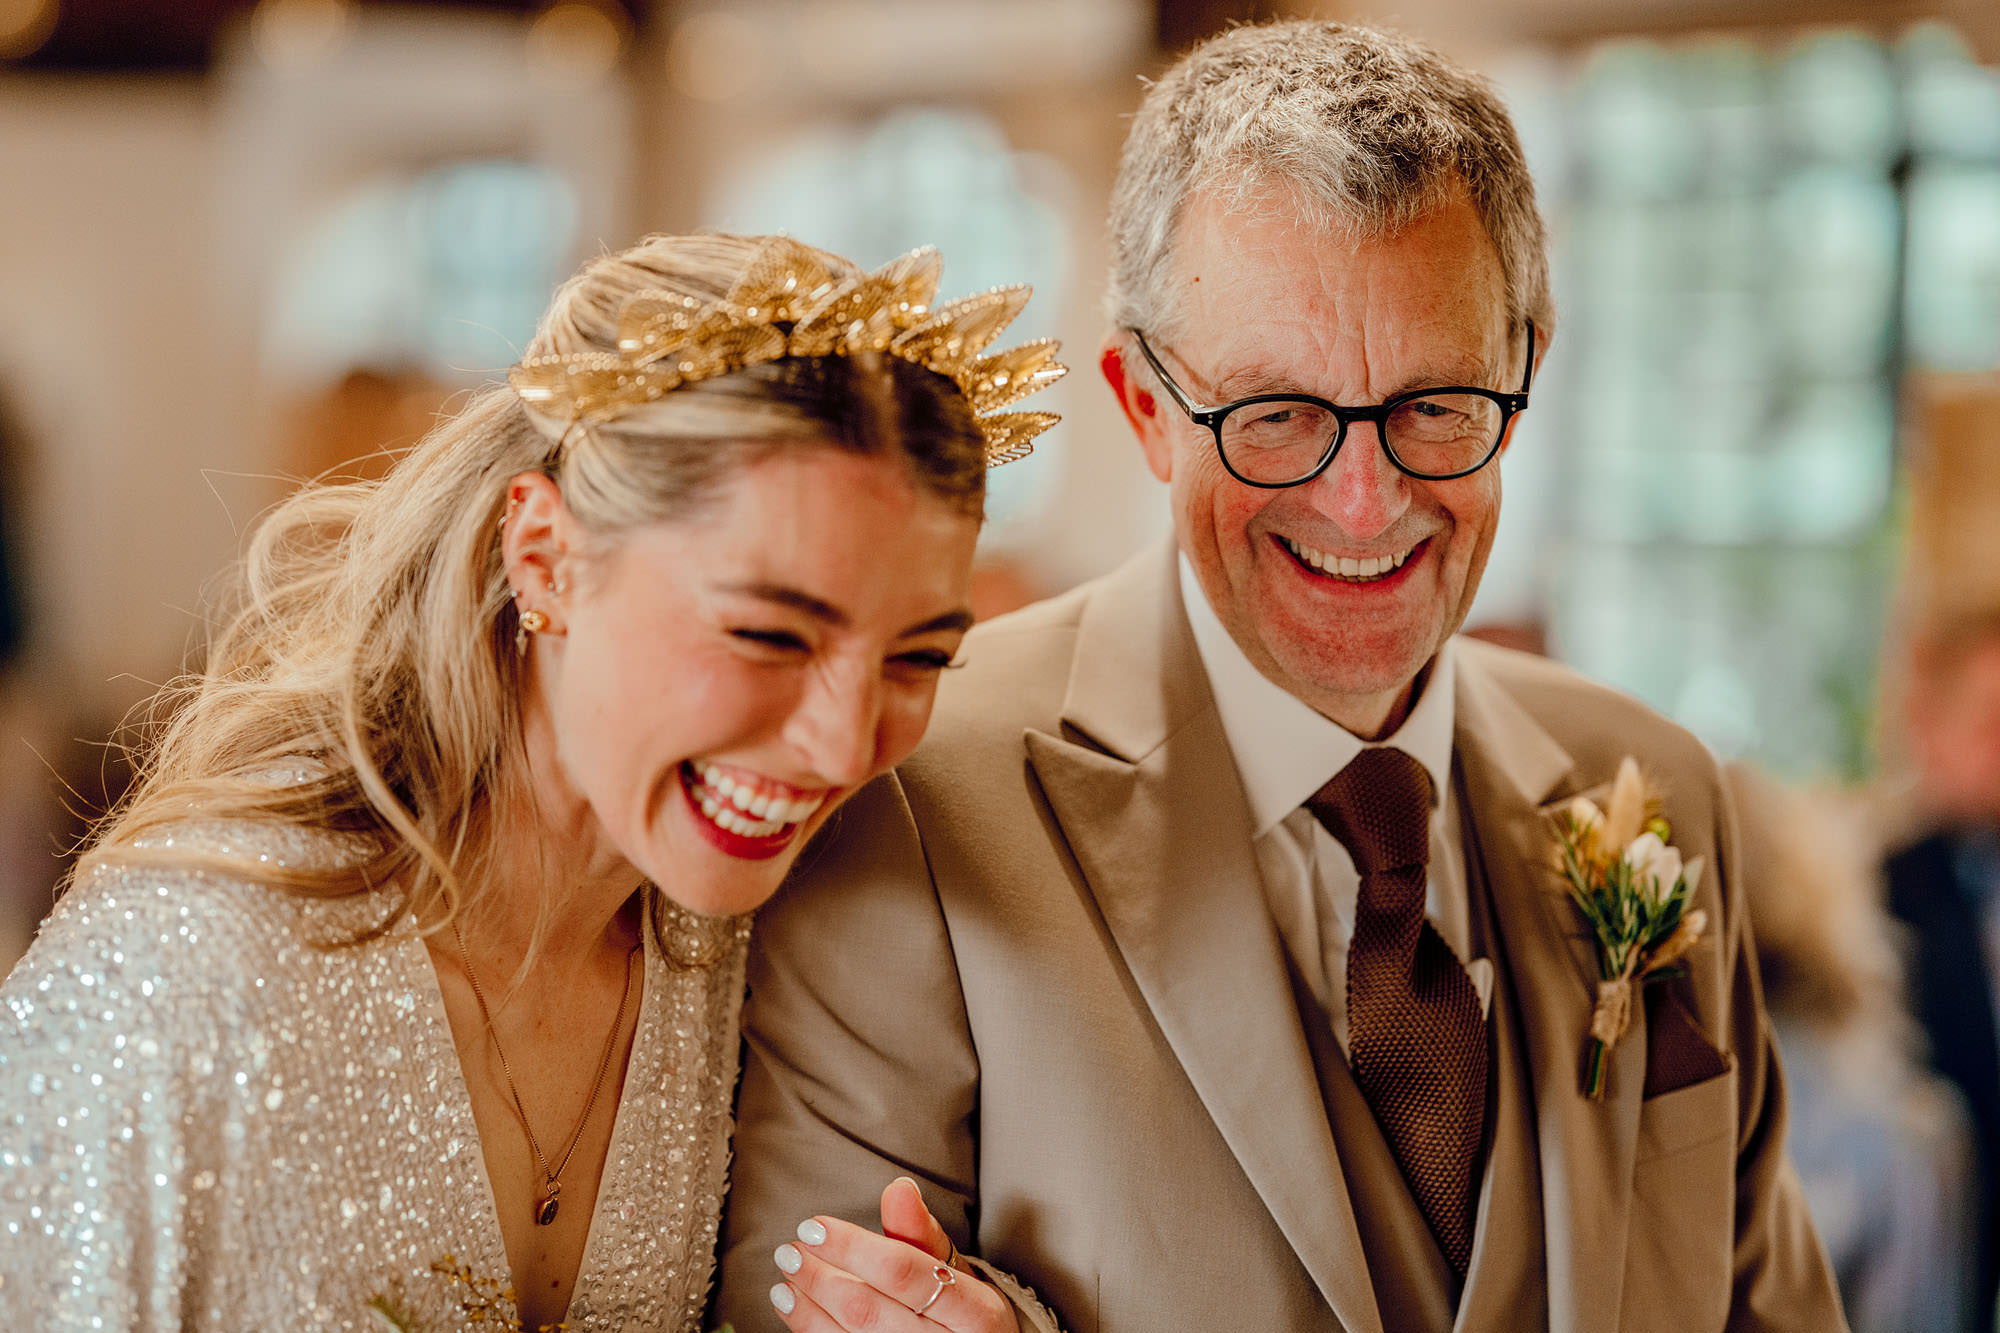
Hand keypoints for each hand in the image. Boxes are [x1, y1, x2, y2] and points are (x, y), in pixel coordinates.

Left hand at [769, 1177, 1013, 1331]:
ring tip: (787, 1278)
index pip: (903, 1273)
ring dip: (808, 1308)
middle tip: (790, 1251)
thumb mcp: (953, 1267)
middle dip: (820, 1278)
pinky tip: (797, 1309)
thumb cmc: (961, 1308)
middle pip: (868, 1311)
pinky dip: (813, 1329)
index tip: (814, 1227)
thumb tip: (898, 1188)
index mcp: (975, 1313)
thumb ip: (920, 1231)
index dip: (853, 1247)